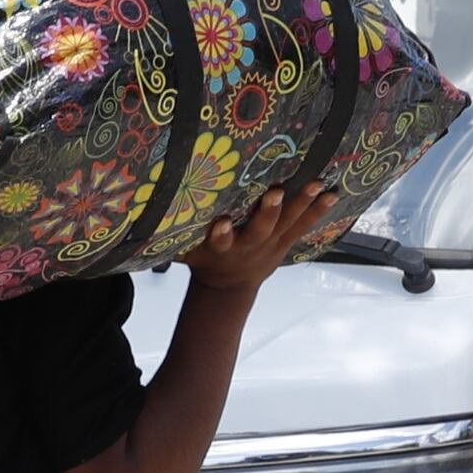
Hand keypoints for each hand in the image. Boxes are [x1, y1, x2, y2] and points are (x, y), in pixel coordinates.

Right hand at [183, 180, 341, 298]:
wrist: (229, 288)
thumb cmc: (204, 259)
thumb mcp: (184, 250)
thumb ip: (170, 234)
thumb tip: (139, 211)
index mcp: (221, 249)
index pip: (219, 242)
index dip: (220, 235)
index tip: (221, 225)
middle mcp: (247, 247)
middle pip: (259, 230)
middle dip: (267, 212)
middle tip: (276, 194)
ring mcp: (270, 245)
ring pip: (287, 224)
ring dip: (303, 205)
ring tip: (318, 185)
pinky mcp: (284, 242)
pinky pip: (303, 226)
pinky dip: (318, 210)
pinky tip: (332, 194)